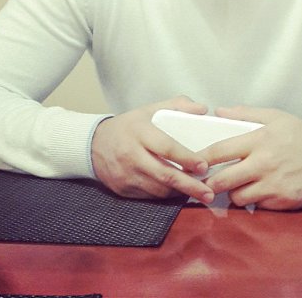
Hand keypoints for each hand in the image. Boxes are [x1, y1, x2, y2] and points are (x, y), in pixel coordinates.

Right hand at [91, 95, 214, 202]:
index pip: (166, 147)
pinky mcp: (123, 189)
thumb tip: (203, 109)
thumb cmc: (129, 126)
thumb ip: (178, 105)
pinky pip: (149, 196)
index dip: (186, 158)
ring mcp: (126, 175)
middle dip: (189, 185)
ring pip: (158, 189)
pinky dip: (166, 195)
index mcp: (140, 132)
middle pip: (164, 174)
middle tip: (208, 192)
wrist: (93, 144)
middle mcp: (132, 155)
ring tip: (199, 192)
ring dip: (180, 192)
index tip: (204, 165)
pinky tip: (178, 192)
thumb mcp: (150, 109)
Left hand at [197, 106, 301, 209]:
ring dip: (234, 193)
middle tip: (206, 182)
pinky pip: (258, 206)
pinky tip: (260, 191)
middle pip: (223, 181)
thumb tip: (220, 111)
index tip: (190, 163)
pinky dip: (255, 200)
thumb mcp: (276, 116)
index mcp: (259, 140)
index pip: (220, 151)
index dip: (201, 159)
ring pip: (238, 197)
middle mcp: (263, 164)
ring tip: (239, 184)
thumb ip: (246, 113)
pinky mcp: (283, 202)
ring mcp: (273, 185)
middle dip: (210, 184)